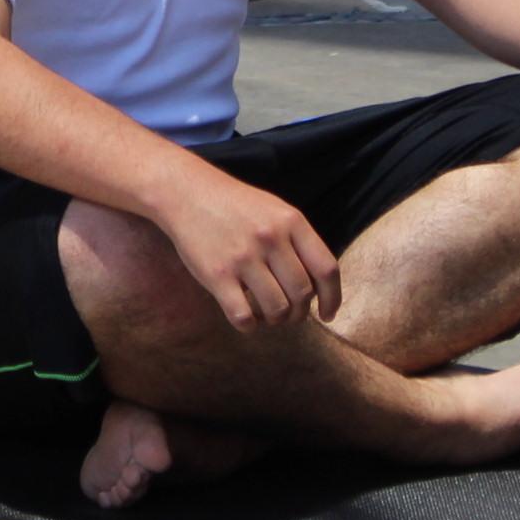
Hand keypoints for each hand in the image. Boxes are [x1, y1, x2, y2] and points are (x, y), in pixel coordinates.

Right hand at [155, 167, 337, 330]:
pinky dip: (250, 326)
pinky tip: (246, 318)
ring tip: (268, 315)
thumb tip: (318, 287)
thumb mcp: (275, 210)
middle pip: (302, 294)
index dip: (333, 298)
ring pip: (277, 309)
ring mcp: (243, 258)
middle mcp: (270, 239)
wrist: (186, 193)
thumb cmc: (235, 206)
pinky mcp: (217, 275)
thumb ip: (298, 242)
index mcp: (291, 221)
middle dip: (300, 313)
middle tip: (290, 315)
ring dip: (276, 320)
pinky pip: (243, 316)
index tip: (327, 314)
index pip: (326, 269)